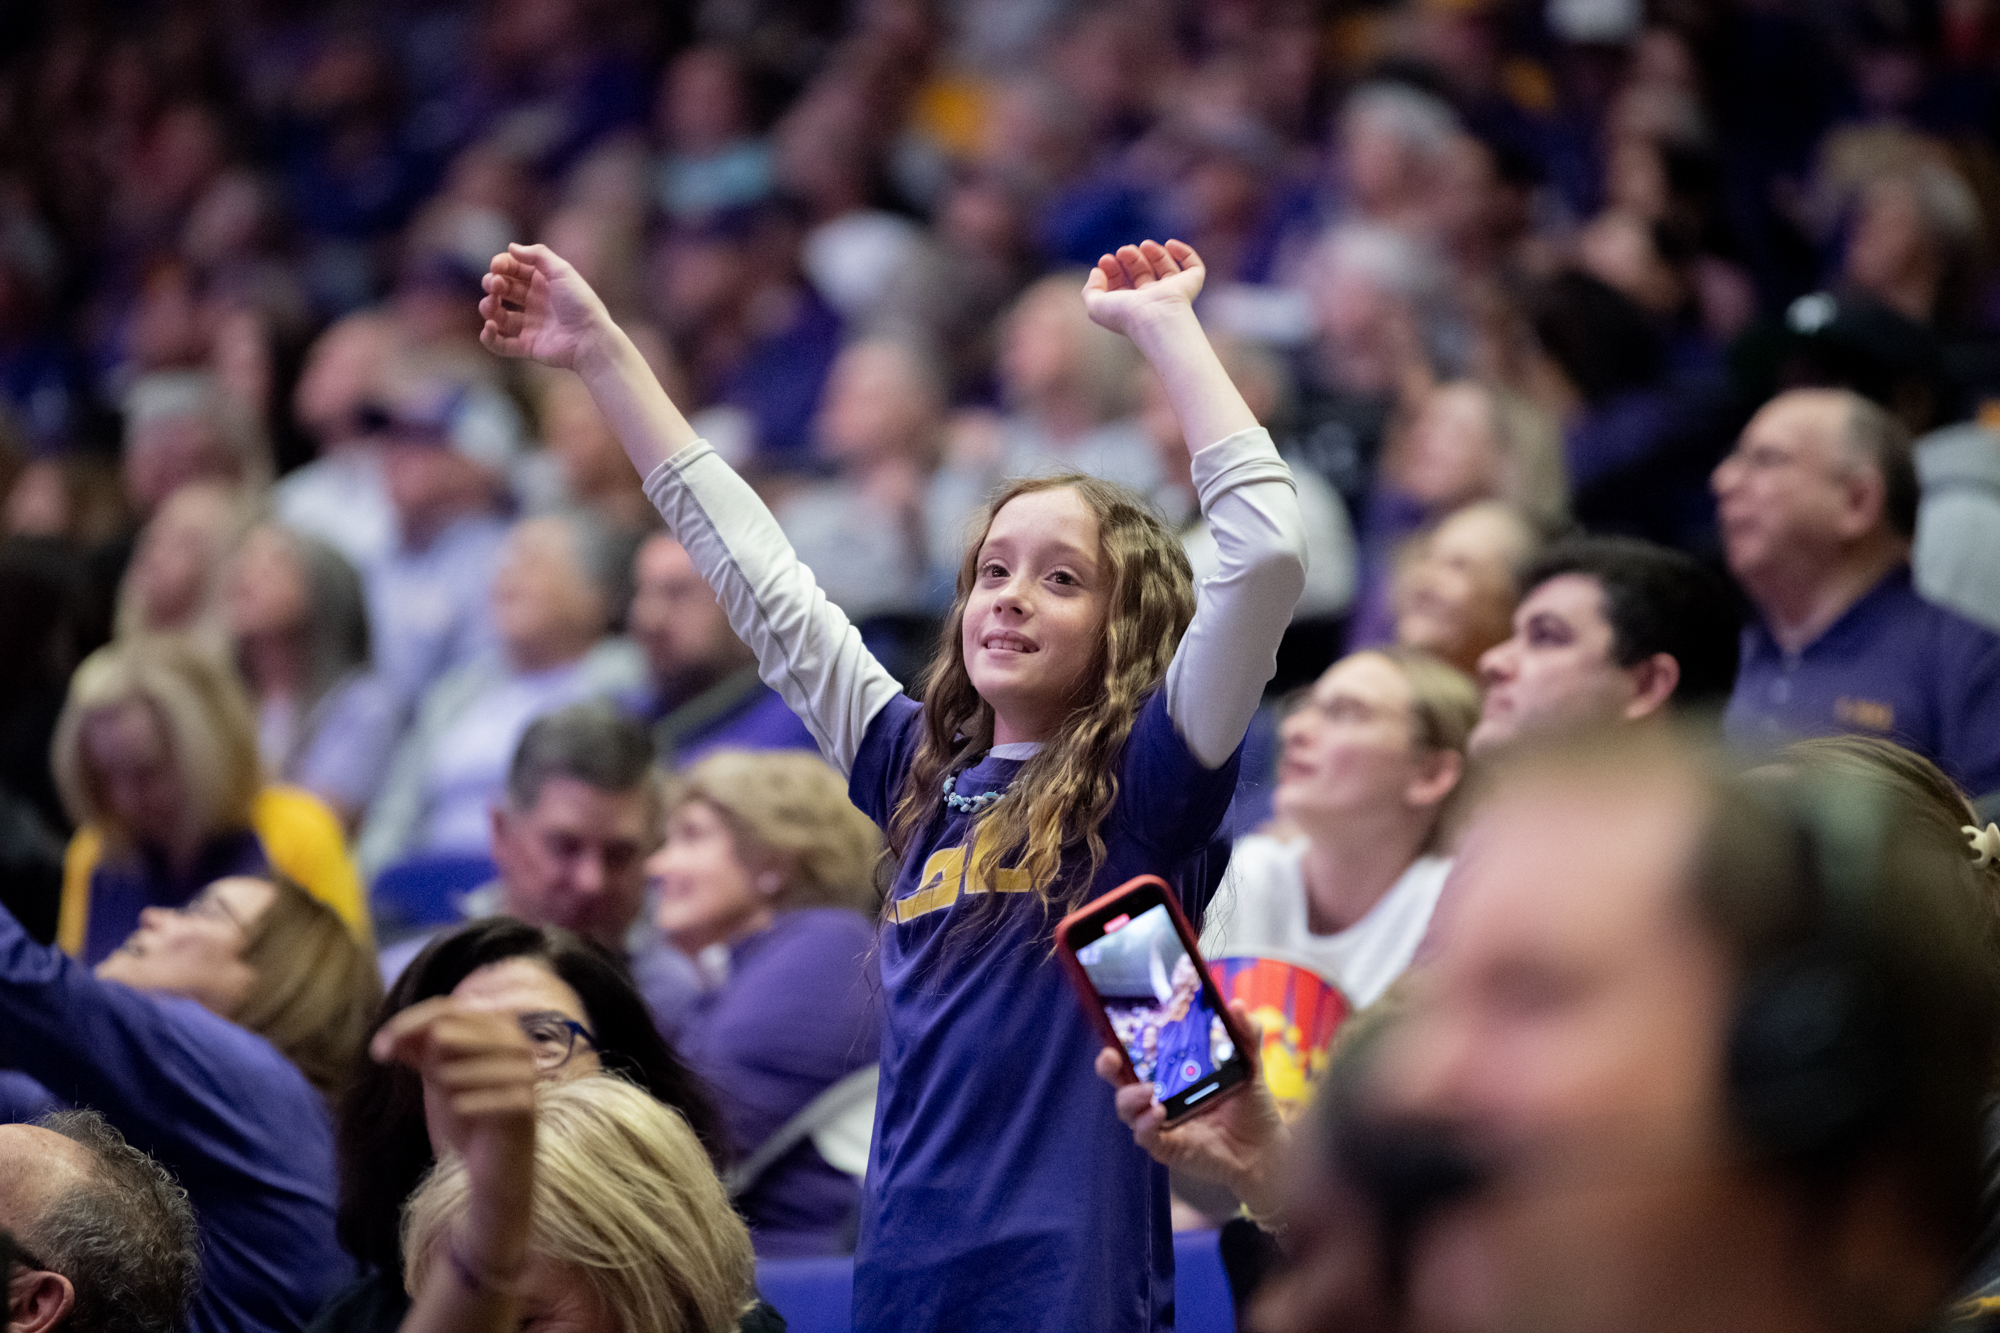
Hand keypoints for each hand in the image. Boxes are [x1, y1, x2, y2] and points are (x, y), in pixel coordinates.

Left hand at [372, 999, 536, 1272]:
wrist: (491, 1170)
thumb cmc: (466, 1120)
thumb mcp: (437, 1078)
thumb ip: (422, 1049)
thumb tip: (393, 1033)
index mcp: (498, 1028)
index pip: (446, 1008)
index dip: (407, 1023)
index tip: (378, 1051)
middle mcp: (517, 1043)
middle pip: (450, 1028)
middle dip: (418, 1050)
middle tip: (405, 1069)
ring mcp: (524, 1073)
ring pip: (458, 1063)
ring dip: (443, 1083)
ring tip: (452, 1099)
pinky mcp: (525, 1106)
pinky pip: (475, 1098)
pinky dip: (461, 1107)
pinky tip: (462, 1113)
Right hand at [478, 243, 614, 370]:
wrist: (590, 339)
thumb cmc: (579, 303)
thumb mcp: (561, 271)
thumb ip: (537, 255)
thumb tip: (511, 247)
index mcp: (543, 282)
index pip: (514, 269)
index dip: (502, 265)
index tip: (496, 267)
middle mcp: (535, 302)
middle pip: (503, 289)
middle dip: (493, 284)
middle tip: (494, 285)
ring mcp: (530, 325)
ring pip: (498, 315)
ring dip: (487, 307)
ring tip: (491, 304)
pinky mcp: (527, 346)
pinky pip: (501, 344)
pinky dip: (489, 337)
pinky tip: (489, 327)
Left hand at [1082, 240, 1205, 336]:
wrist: (1154, 317)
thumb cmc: (1125, 315)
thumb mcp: (1096, 306)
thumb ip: (1091, 290)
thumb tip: (1097, 271)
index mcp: (1134, 307)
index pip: (1125, 284)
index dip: (1113, 270)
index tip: (1105, 259)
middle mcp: (1155, 300)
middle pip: (1144, 274)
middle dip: (1131, 258)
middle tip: (1123, 251)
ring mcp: (1174, 291)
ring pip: (1166, 268)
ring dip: (1154, 252)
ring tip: (1144, 245)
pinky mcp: (1192, 284)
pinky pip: (1193, 266)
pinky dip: (1183, 252)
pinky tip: (1170, 244)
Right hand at [1094, 1000, 1287, 1211]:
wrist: (1266, 1148)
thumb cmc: (1251, 1106)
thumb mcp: (1249, 1065)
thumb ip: (1245, 1035)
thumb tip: (1236, 1005)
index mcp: (1174, 1074)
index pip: (1139, 1056)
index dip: (1123, 1042)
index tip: (1116, 1028)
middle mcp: (1161, 1097)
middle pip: (1121, 1081)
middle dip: (1108, 1068)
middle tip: (1109, 1057)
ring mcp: (1162, 1123)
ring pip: (1128, 1110)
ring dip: (1130, 1098)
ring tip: (1149, 1091)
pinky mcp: (1168, 1148)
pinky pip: (1145, 1137)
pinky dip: (1146, 1124)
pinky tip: (1158, 1112)